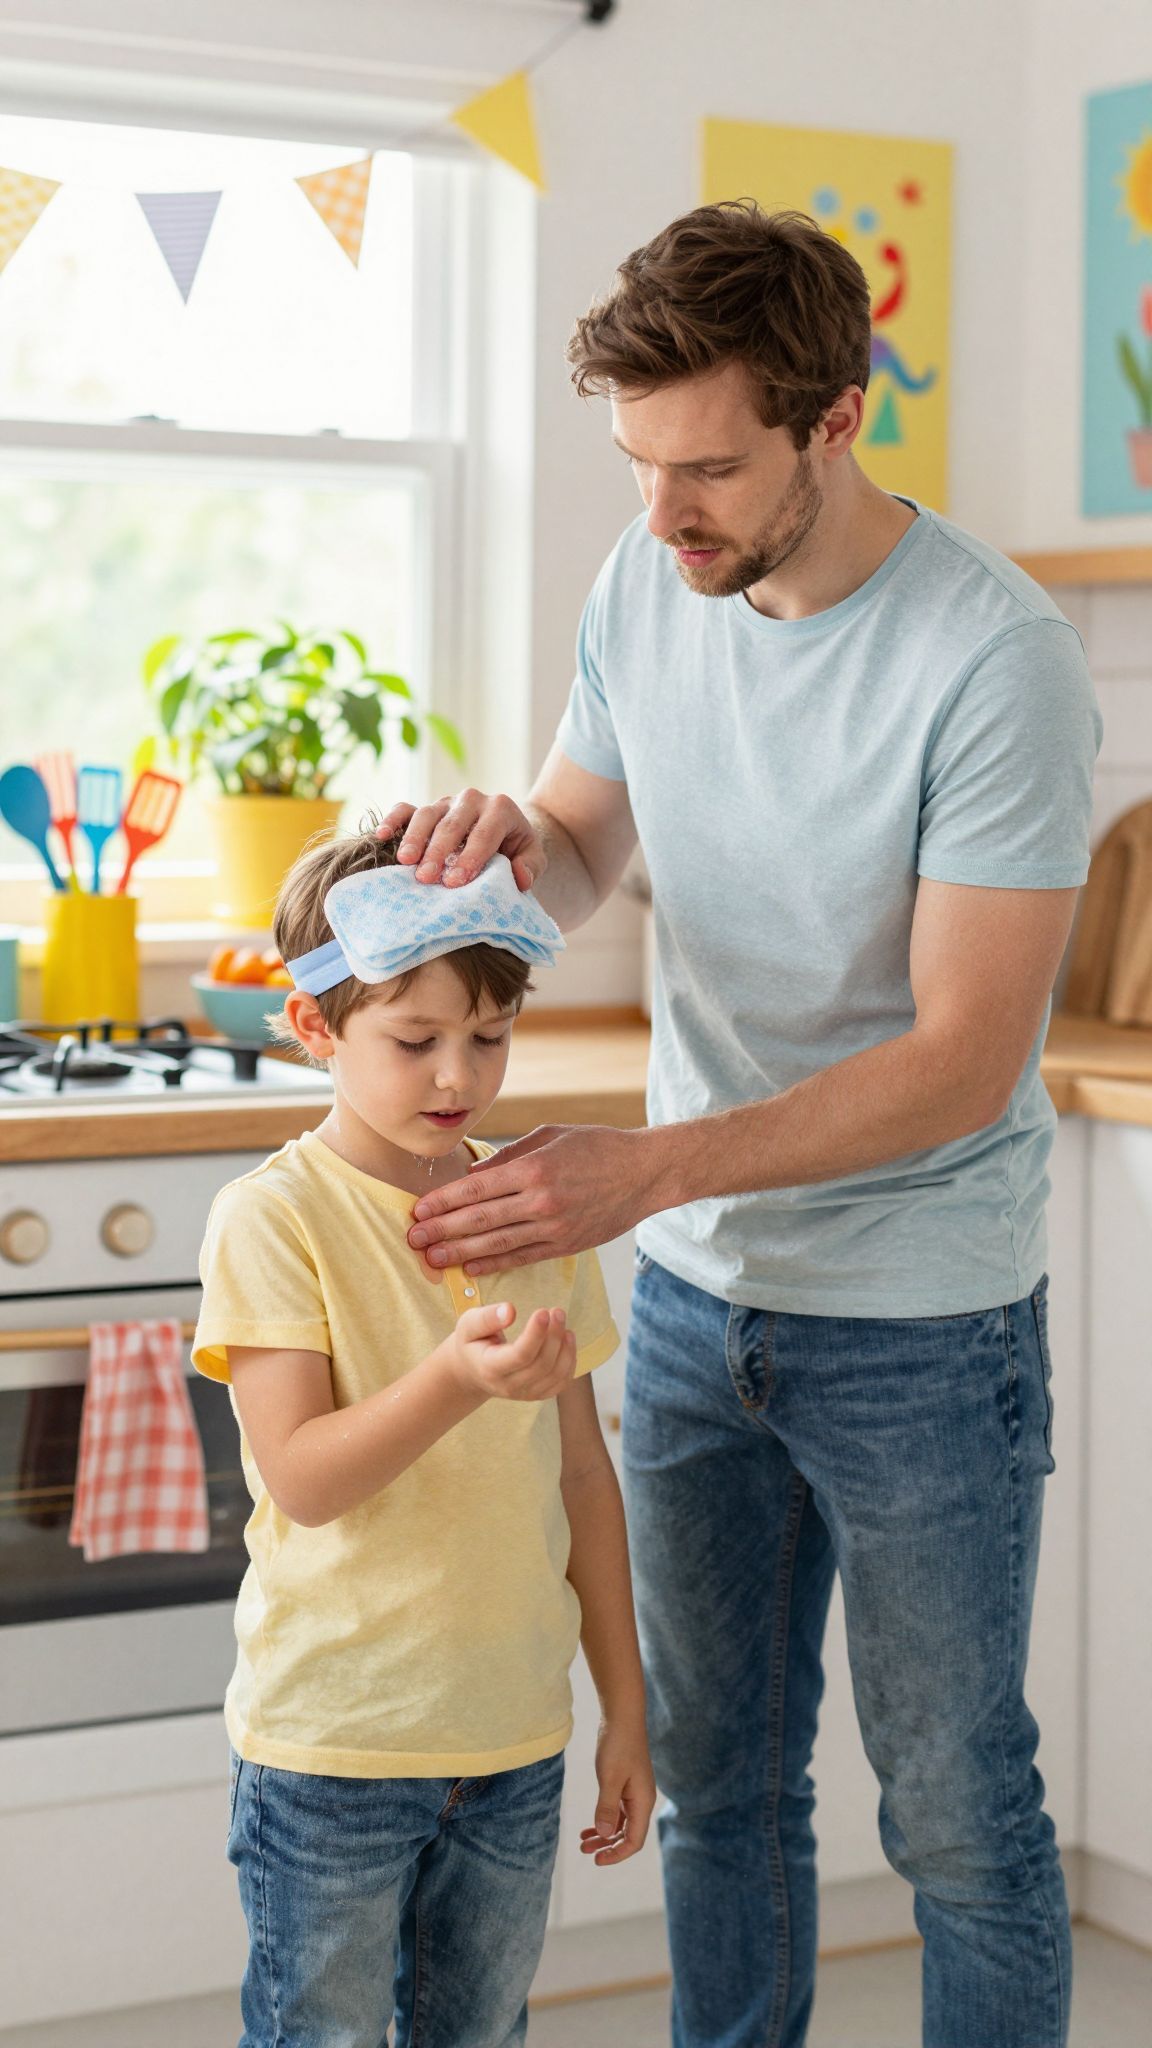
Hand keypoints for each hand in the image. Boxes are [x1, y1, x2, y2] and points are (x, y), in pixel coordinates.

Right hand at [375, 791, 544, 892]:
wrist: (505, 831)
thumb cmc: (516, 848)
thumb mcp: (532, 856)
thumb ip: (531, 866)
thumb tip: (519, 877)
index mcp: (500, 808)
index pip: (483, 834)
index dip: (469, 858)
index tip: (455, 882)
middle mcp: (471, 799)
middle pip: (452, 824)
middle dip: (438, 852)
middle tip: (426, 878)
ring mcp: (446, 802)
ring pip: (427, 814)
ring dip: (414, 839)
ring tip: (406, 863)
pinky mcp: (427, 808)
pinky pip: (406, 808)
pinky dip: (393, 819)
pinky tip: (381, 836)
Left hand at [408, 1125, 657, 1274]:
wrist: (644, 1173)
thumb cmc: (597, 1146)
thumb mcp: (551, 1136)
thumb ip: (509, 1157)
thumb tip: (473, 1175)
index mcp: (533, 1168)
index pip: (475, 1189)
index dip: (443, 1202)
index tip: (419, 1211)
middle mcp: (540, 1200)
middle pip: (478, 1220)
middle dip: (441, 1231)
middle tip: (412, 1240)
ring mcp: (554, 1226)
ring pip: (496, 1243)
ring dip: (459, 1253)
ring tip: (432, 1259)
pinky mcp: (566, 1244)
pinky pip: (522, 1257)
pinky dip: (493, 1263)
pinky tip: (470, 1267)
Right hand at [442, 1300, 576, 1402]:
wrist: (472, 1370)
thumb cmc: (471, 1342)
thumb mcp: (469, 1324)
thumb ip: (487, 1318)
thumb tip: (510, 1310)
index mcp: (489, 1368)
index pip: (519, 1355)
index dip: (535, 1334)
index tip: (543, 1311)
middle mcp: (508, 1386)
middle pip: (541, 1365)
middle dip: (554, 1336)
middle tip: (557, 1311)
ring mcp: (524, 1394)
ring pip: (555, 1375)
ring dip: (565, 1348)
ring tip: (562, 1323)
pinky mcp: (537, 1394)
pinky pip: (561, 1383)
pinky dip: (569, 1361)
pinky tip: (567, 1340)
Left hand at [580, 1717, 656, 1866]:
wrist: (622, 1716)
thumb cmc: (617, 1745)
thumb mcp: (610, 1778)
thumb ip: (607, 1807)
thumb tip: (605, 1835)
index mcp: (642, 1802)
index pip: (635, 1840)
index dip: (617, 1854)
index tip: (596, 1860)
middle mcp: (641, 1800)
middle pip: (628, 1835)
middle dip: (608, 1847)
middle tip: (585, 1852)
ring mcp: (634, 1793)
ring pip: (621, 1824)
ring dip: (604, 1835)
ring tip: (583, 1842)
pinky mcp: (626, 1785)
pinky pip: (617, 1811)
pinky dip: (604, 1820)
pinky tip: (589, 1826)